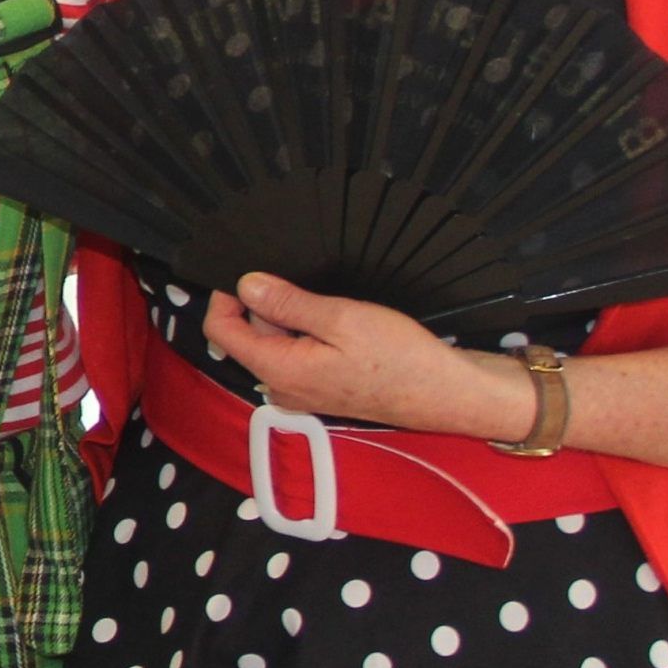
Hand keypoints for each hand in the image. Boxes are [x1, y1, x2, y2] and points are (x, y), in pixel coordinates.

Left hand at [204, 274, 536, 443]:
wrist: (445, 393)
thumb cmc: (401, 359)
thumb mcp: (341, 317)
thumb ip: (287, 303)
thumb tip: (246, 285)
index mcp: (278, 370)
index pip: (221, 332)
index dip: (225, 297)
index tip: (246, 274)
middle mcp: (282, 388)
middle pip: (248, 336)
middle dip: (267, 307)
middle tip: (306, 289)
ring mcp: (301, 392)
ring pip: (275, 344)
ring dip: (292, 320)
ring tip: (332, 310)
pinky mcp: (321, 390)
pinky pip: (297, 356)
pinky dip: (308, 335)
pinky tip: (340, 328)